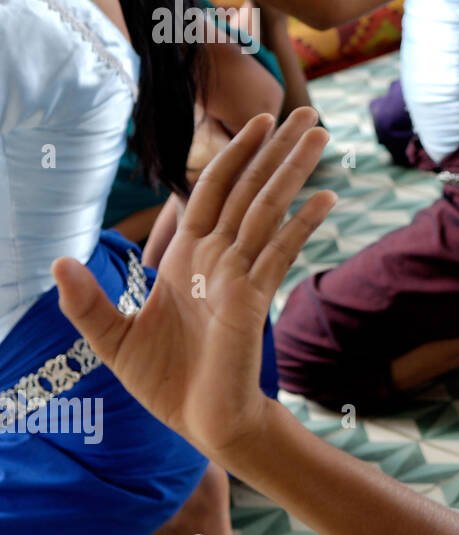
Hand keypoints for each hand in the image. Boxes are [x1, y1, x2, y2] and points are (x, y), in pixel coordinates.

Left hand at [50, 108, 335, 462]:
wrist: (201, 422)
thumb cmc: (165, 382)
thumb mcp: (110, 339)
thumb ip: (86, 301)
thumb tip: (57, 262)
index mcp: (187, 258)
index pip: (211, 191)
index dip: (233, 154)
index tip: (259, 125)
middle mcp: (218, 258)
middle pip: (249, 188)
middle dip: (277, 148)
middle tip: (307, 112)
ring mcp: (239, 275)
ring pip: (267, 208)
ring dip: (293, 169)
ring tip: (320, 133)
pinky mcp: (253, 299)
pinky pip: (278, 251)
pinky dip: (301, 223)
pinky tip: (325, 197)